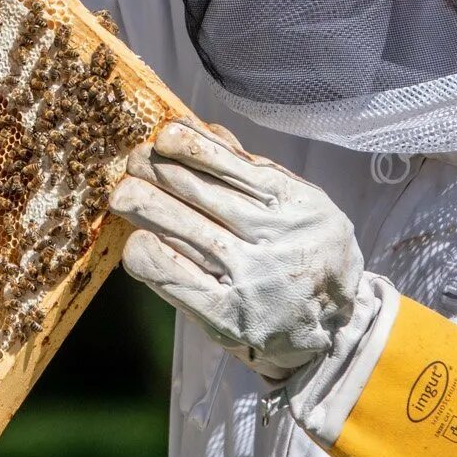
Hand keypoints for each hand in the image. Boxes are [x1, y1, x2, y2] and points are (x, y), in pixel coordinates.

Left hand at [109, 120, 362, 382]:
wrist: (333, 325)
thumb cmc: (304, 250)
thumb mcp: (300, 201)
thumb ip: (253, 169)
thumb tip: (201, 130)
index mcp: (296, 203)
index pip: (234, 166)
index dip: (191, 146)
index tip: (164, 136)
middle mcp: (273, 240)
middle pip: (200, 194)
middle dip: (157, 170)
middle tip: (133, 161)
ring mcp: (249, 279)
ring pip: (182, 230)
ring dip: (144, 206)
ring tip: (123, 194)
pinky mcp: (226, 315)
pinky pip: (173, 276)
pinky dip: (147, 253)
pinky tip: (137, 241)